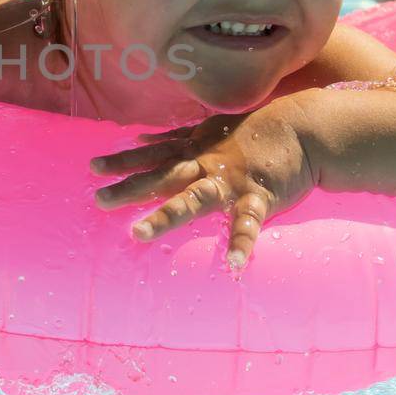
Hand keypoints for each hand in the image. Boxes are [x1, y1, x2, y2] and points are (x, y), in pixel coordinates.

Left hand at [89, 102, 313, 269]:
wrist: (303, 128)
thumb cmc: (251, 130)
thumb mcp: (206, 129)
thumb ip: (172, 138)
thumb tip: (138, 138)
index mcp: (194, 151)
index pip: (152, 156)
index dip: (123, 161)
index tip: (92, 168)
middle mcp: (206, 166)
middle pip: (162, 177)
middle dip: (131, 188)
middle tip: (98, 201)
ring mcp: (231, 182)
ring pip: (194, 198)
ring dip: (167, 215)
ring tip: (139, 233)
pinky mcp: (259, 198)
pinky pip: (247, 223)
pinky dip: (240, 243)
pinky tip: (232, 266)